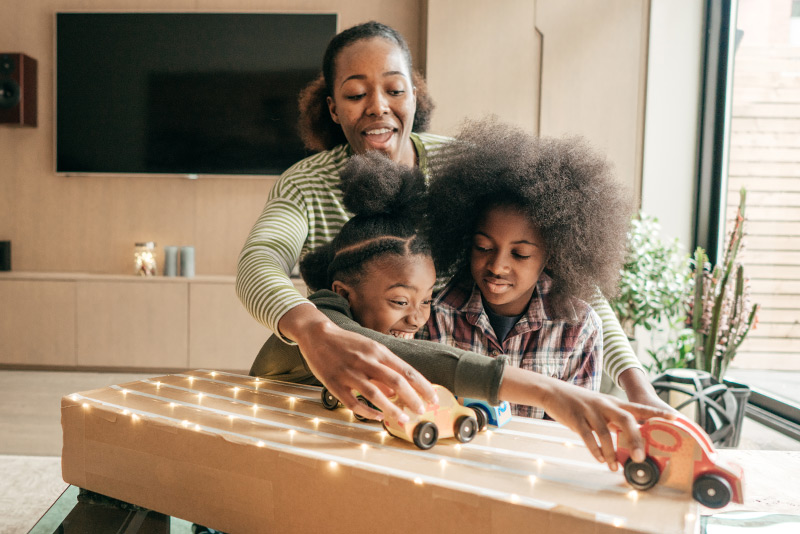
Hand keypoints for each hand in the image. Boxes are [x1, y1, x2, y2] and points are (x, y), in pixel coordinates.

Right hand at [278, 304, 436, 422]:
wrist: (317, 335)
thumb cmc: (347, 343)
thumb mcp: (369, 349)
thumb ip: (384, 368)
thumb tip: (397, 392)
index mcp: (378, 351)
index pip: (407, 370)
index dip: (422, 386)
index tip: (433, 398)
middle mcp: (366, 361)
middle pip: (396, 382)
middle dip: (413, 398)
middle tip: (423, 411)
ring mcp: (350, 373)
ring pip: (376, 394)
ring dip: (392, 408)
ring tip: (404, 419)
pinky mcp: (335, 384)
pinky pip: (354, 402)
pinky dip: (367, 411)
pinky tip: (377, 417)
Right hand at [499, 367, 675, 470]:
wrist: (552, 390)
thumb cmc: (579, 402)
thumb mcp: (599, 408)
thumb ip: (614, 422)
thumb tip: (629, 441)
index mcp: (613, 403)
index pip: (639, 408)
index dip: (657, 414)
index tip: (675, 418)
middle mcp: (605, 405)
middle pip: (626, 420)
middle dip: (635, 439)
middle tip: (641, 457)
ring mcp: (590, 411)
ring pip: (605, 432)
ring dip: (611, 453)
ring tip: (614, 467)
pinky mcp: (575, 418)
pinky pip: (587, 436)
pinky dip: (594, 450)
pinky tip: (599, 459)